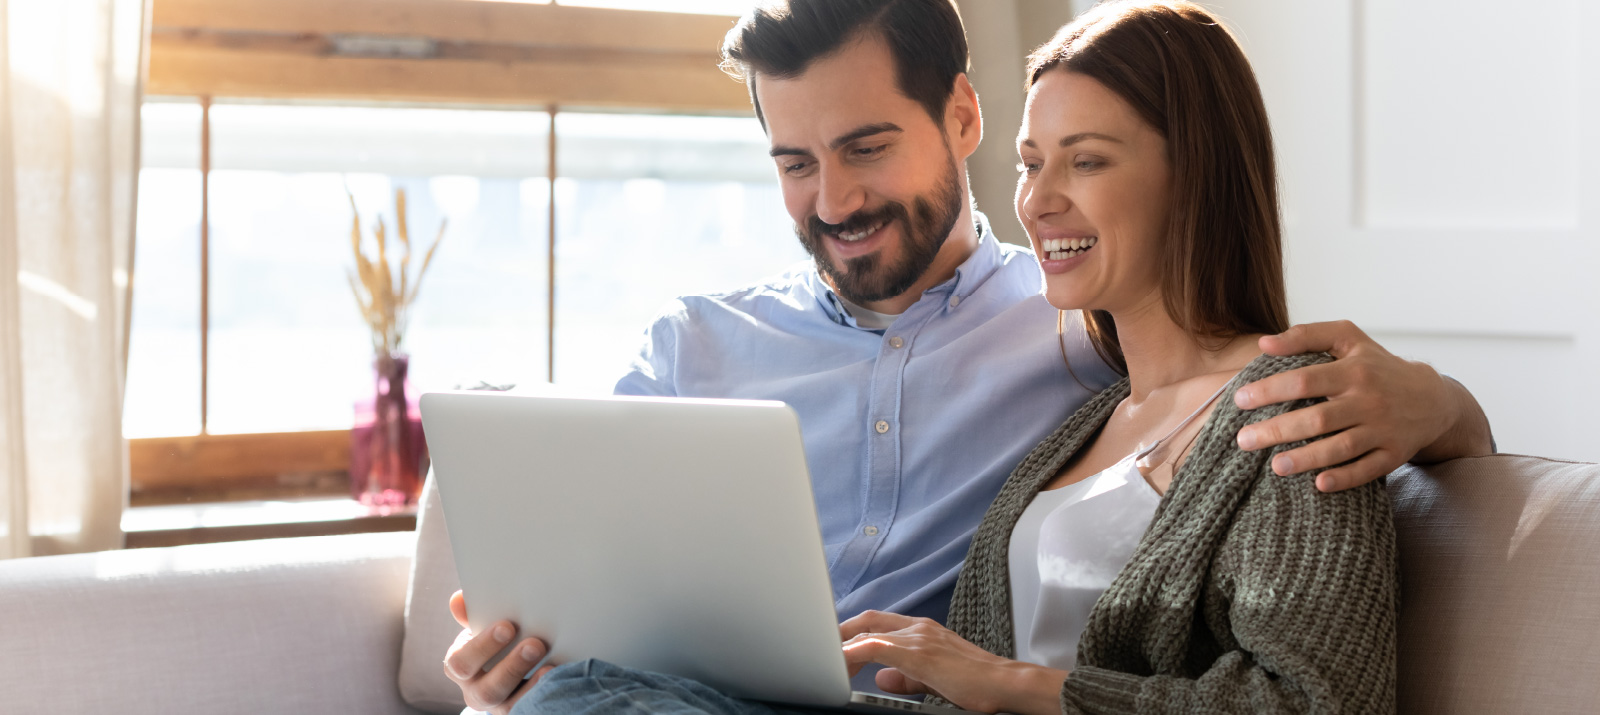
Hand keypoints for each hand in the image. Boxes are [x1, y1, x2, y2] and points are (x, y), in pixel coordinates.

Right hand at [443, 590, 554, 714]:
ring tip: (549, 662)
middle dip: (512, 667)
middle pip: (487, 689)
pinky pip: (530, 709)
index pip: (461, 663)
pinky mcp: (519, 711)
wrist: (510, 663)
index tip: (508, 626)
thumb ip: (471, 615)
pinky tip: (557, 674)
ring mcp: (499, 705)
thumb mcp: (481, 627)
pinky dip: (543, 692)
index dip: (483, 646)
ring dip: (531, 683)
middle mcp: (475, 692)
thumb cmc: (493, 641)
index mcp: (460, 667)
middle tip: (535, 644)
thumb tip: (459, 599)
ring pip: (510, 704)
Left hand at [838, 611, 1065, 714]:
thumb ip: (906, 677)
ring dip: (843, 645)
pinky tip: (843, 664)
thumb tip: (881, 678)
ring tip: (826, 659)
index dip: (854, 632)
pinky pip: (876, 648)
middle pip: (868, 621)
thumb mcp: (934, 678)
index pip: (879, 624)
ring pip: (868, 633)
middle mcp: (919, 627)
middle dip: (841, 632)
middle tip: (821, 648)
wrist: (1007, 683)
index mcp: (923, 630)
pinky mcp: (918, 653)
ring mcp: (918, 637)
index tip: (836, 645)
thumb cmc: (979, 682)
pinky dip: (855, 653)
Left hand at [1234, 320, 1490, 491]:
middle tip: (1243, 440)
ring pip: (1340, 448)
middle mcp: (1368, 400)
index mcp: (1353, 370)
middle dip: (1276, 431)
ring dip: (1306, 459)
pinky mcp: (1395, 454)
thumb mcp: (1349, 339)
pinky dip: (1344, 478)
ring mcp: (1383, 429)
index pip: (1304, 380)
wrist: (1433, 398)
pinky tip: (1319, 484)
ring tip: (1274, 466)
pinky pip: (1368, 470)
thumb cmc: (1378, 366)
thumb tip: (1263, 342)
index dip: (1269, 391)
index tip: (1239, 401)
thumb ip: (1306, 336)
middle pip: (1316, 419)